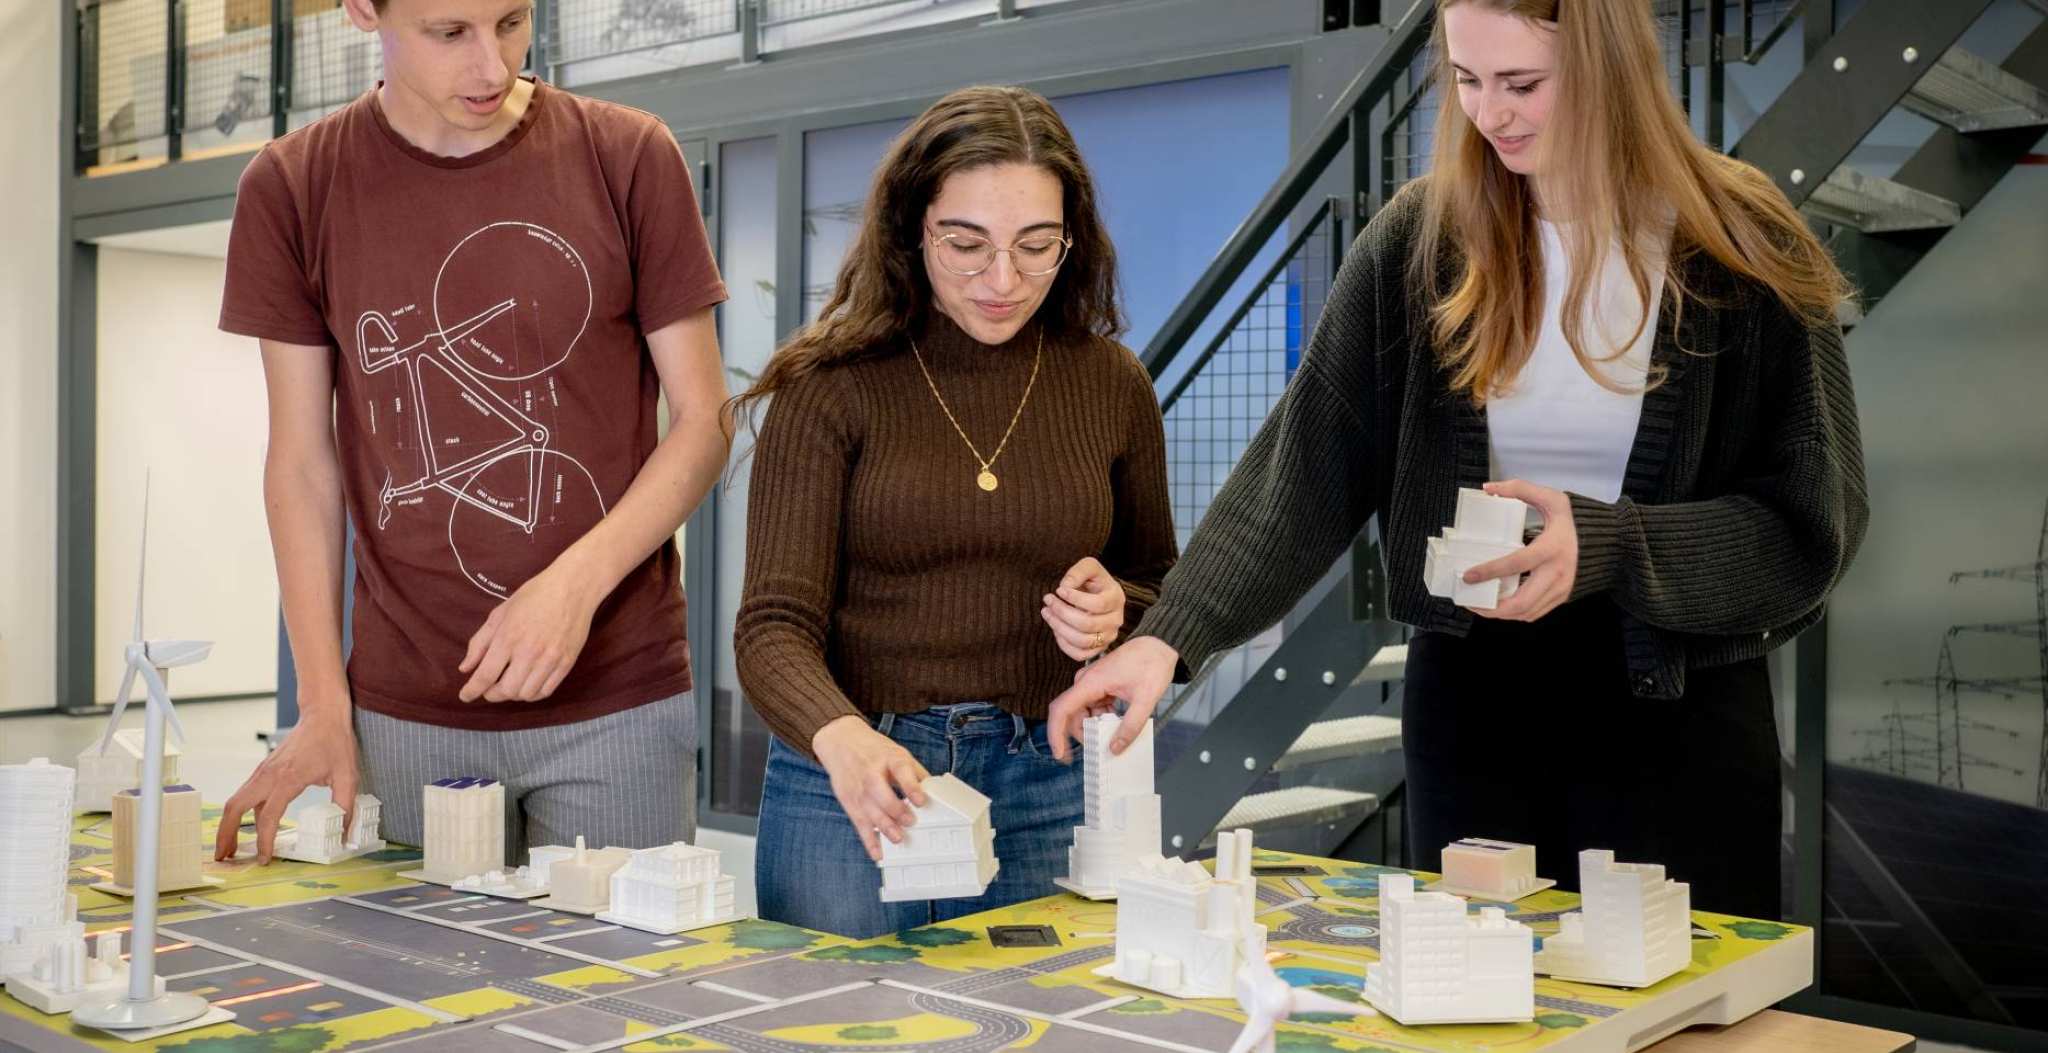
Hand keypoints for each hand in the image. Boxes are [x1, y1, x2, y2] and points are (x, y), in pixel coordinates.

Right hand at [215, 703, 359, 863]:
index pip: (267, 817)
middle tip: (224, 858)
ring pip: (235, 801)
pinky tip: (244, 828)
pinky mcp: (263, 770)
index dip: (264, 842)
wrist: (322, 714)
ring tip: (227, 848)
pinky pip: (245, 795)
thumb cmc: (335, 741)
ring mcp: (262, 771)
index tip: (265, 859)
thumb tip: (343, 835)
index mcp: (287, 779)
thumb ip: (345, 807)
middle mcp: (268, 775)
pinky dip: (239, 813)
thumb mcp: (348, 776)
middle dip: (226, 834)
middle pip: (235, 808)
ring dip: (227, 825)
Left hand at [459, 564, 601, 702]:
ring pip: (526, 695)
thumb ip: (479, 642)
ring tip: (509, 684)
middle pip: (506, 690)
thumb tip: (465, 668)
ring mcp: (550, 659)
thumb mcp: (500, 613)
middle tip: (489, 688)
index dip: (472, 690)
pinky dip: (532, 694)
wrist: (573, 588)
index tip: (465, 696)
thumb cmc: (534, 596)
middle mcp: (529, 652)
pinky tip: (527, 684)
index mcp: (508, 637)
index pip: (486, 675)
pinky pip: (546, 691)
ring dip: (512, 694)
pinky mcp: (567, 663)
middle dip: (492, 694)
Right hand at [811, 716, 932, 861]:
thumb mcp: (896, 752)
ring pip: (871, 812)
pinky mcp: (850, 803)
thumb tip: (934, 793)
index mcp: (888, 759)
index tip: (921, 801)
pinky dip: (869, 841)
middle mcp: (871, 774)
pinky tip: (878, 853)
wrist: (841, 742)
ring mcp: (859, 790)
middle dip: (896, 811)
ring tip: (898, 839)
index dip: (911, 787)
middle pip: (882, 795)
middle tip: (910, 822)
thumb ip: (915, 772)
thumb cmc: (874, 750)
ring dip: (884, 827)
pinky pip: (860, 824)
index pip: (900, 772)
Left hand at [1041, 557, 1124, 660]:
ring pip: (1082, 641)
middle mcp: (1116, 620)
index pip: (1097, 604)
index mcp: (1116, 598)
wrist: (1099, 595)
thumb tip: (1065, 587)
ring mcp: (1108, 637)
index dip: (1075, 599)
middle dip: (1062, 612)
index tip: (1058, 590)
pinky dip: (1064, 644)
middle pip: (1088, 624)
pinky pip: (1080, 654)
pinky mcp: (1098, 648)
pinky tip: (1055, 628)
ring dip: (1059, 627)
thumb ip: (1078, 572)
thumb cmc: (1093, 581)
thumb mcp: (1089, 567)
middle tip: (1048, 600)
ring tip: (1046, 612)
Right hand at [1045, 635, 1177, 761]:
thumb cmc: (1153, 665)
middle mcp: (1085, 682)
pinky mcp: (1099, 686)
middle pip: (1071, 715)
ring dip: (1093, 728)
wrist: (1159, 644)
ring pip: (1082, 713)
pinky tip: (1116, 724)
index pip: (1061, 710)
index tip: (1060, 755)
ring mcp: (1091, 684)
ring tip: (1112, 737)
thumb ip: (1131, 726)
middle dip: (1081, 735)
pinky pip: (1092, 708)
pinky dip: (1101, 720)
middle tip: (1098, 751)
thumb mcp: (1146, 699)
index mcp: (1091, 683)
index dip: (1056, 734)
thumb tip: (1115, 749)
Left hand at [1465, 479, 1577, 621]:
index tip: (1468, 576)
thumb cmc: (1576, 520)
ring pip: (1527, 612)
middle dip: (1492, 608)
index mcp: (1551, 548)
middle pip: (1521, 602)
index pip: (1516, 564)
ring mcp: (1561, 589)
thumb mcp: (1551, 498)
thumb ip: (1520, 489)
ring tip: (1481, 605)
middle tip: (1470, 601)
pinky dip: (1516, 613)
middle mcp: (1557, 574)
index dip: (1489, 572)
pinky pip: (1535, 613)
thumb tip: (1488, 488)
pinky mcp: (1562, 597)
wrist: (1608, 540)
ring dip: (1501, 614)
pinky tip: (1501, 605)